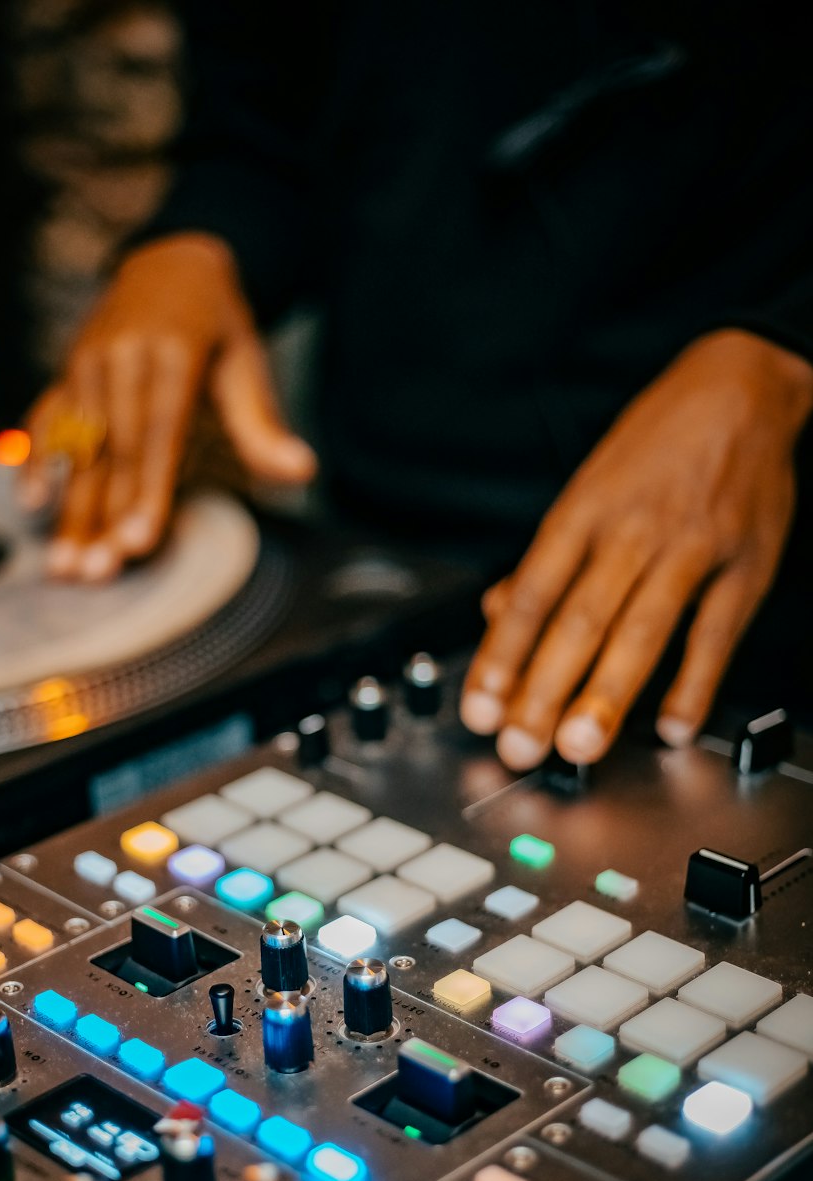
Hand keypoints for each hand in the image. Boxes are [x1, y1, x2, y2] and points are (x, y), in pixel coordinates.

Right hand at [22, 232, 316, 580]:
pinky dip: (35, 460)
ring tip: (62, 563)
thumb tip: (303, 472)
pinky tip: (30, 502)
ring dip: (68, 508)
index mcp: (173, 351)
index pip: (159, 434)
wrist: (169, 263)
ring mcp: (87, 361)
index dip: (148, 492)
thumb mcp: (247, 363)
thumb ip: (263, 424)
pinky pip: (45, 419)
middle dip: (102, 516)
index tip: (139, 542)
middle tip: (94, 574)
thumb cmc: (217, 327)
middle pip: (112, 450)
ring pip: (77, 447)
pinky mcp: (66, 370)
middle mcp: (121, 354)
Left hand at [460, 329, 812, 766]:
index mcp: (584, 510)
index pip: (532, 593)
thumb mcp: (588, 485)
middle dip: (544, 690)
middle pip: (580, 620)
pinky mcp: (745, 564)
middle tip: (520, 746)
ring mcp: (692, 548)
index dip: (502, 655)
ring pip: (642, 629)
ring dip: (608, 693)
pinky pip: (716, 634)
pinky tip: (671, 727)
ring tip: (580, 746)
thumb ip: (546, 560)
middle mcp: (634, 529)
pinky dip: (695, 685)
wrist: (742, 388)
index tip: (480, 706)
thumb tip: (497, 615)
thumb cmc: (655, 444)